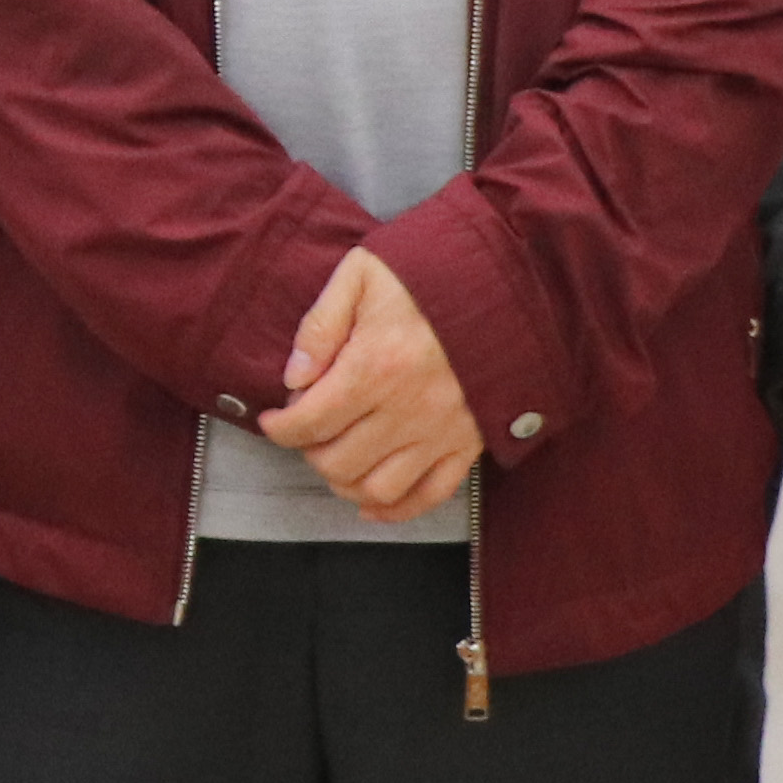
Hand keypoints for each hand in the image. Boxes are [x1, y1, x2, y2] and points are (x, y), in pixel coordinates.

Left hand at [257, 243, 481, 522]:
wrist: (509, 281)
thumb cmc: (431, 272)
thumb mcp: (363, 274)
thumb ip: (321, 324)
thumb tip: (293, 377)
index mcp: (375, 365)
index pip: (309, 421)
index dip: (280, 428)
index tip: (273, 419)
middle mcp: (406, 410)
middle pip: (337, 461)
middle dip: (309, 451)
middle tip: (308, 430)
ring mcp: (441, 433)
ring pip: (377, 488)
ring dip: (344, 482)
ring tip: (335, 458)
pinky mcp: (469, 444)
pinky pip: (429, 495)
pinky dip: (395, 510)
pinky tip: (371, 501)